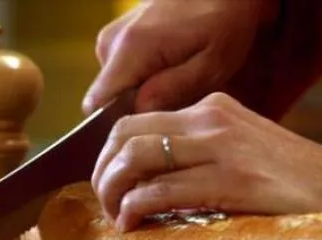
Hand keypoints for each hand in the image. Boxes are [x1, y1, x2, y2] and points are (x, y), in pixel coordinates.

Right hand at [82, 0, 277, 114]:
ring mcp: (112, 37)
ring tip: (177, 88)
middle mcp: (111, 42)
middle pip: (107, 100)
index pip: (98, 105)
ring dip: (142, 96)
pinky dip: (143, 80)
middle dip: (136, 112)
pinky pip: (122, 72)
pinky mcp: (119, 36)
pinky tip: (170, 74)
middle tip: (174, 111)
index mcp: (130, 49)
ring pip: (116, 88)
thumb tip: (138, 113)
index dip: (117, 127)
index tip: (144, 136)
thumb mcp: (210, 64)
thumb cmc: (223, 22)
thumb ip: (172, 90)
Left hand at [92, 93, 321, 231]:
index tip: (108, 183)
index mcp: (212, 108)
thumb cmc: (292, 176)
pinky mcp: (232, 181)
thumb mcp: (240, 147)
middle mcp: (212, 119)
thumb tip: (149, 177)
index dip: (109, 154)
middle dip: (104, 171)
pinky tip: (134, 224)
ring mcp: (221, 147)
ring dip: (113, 191)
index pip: (135, 121)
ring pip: (137, 159)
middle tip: (105, 201)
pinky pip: (162, 189)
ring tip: (116, 216)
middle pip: (125, 135)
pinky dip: (136, 207)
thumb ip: (199, 151)